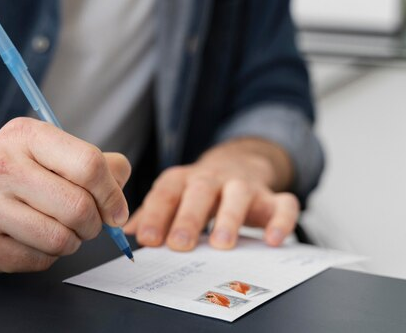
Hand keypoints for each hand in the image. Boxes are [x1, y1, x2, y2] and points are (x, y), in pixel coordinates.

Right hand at [0, 117, 130, 272]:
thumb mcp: (38, 150)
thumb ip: (86, 160)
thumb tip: (122, 176)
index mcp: (24, 136)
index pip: (88, 164)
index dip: (112, 193)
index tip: (115, 209)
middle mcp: (1, 166)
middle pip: (78, 207)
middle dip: (92, 224)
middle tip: (84, 223)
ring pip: (61, 239)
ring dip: (69, 242)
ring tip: (55, 229)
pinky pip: (37, 261)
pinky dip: (44, 257)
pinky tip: (29, 240)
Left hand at [123, 138, 298, 250]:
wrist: (240, 162)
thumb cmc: (199, 189)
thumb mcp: (173, 196)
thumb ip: (152, 214)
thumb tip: (122, 234)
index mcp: (183, 179)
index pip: (166, 193)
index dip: (155, 214)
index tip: (146, 238)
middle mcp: (213, 178)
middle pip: (200, 192)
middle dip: (188, 218)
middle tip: (179, 244)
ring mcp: (244, 185)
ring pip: (239, 195)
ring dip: (230, 218)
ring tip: (222, 243)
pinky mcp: (272, 197)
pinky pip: (283, 204)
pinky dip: (280, 220)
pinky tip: (272, 240)